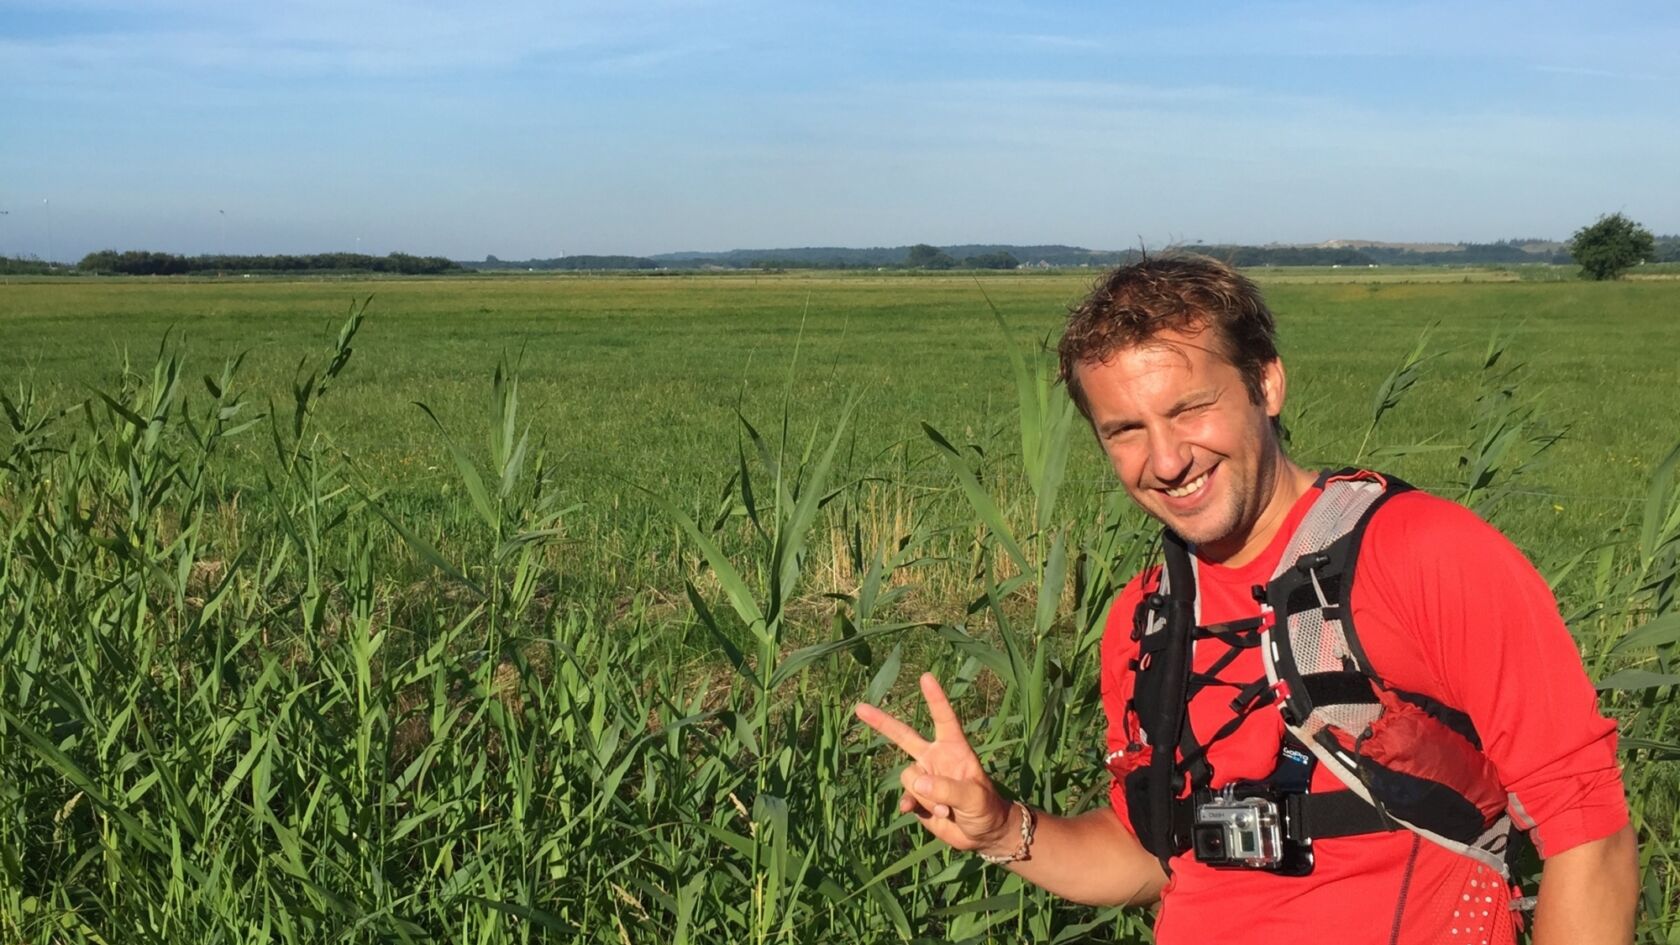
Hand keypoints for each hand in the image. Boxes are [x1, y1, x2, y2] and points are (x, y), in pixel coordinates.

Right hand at [854, 672, 1013, 854]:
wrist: (982, 835)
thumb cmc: (986, 808)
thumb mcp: (974, 797)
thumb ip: (948, 788)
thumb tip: (917, 781)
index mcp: (954, 749)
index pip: (943, 719)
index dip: (935, 698)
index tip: (926, 677)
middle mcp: (935, 758)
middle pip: (904, 736)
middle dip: (881, 722)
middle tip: (860, 707)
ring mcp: (924, 778)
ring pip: (908, 777)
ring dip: (926, 796)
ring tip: (947, 809)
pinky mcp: (917, 798)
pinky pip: (905, 797)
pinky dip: (910, 804)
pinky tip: (913, 811)